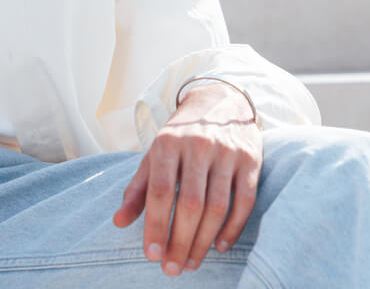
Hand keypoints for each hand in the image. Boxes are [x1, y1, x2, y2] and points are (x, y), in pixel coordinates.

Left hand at [112, 82, 261, 276]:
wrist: (221, 100)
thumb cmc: (181, 134)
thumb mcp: (155, 153)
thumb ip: (138, 188)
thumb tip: (119, 222)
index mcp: (167, 143)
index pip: (160, 191)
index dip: (156, 225)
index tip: (152, 254)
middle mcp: (198, 145)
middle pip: (190, 203)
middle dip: (180, 241)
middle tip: (172, 269)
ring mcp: (226, 152)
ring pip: (217, 206)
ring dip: (204, 240)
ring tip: (191, 263)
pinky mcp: (251, 159)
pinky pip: (245, 200)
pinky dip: (233, 227)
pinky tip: (220, 245)